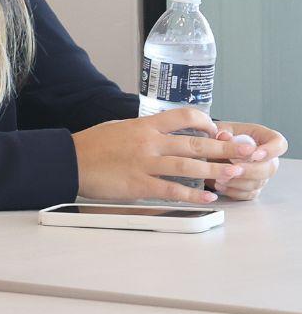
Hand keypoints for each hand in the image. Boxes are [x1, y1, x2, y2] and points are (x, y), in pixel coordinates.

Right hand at [72, 107, 257, 203]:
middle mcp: (148, 142)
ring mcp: (144, 164)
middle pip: (194, 143)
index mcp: (144, 125)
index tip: (217, 130)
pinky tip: (207, 196)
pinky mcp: (139, 184)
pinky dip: (192, 194)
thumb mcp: (119, 127)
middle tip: (245, 152)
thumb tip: (162, 133)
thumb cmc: (91, 145)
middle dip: (223, 148)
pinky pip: (172, 190)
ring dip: (215, 171)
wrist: (69, 160)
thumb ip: (143, 130)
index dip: (205, 122)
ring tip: (234, 174)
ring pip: (188, 166)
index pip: (183, 117)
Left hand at [208, 121, 287, 200]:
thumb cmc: (218, 138)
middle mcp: (267, 159)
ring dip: (237, 182)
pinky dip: (233, 191)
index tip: (255, 154)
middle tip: (232, 170)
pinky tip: (219, 185)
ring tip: (219, 177)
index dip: (271, 150)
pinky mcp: (252, 188)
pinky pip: (247, 194)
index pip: (279, 144)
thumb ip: (222, 133)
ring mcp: (261, 175)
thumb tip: (224, 136)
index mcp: (263, 138)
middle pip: (269, 168)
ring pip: (257, 183)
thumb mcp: (218, 130)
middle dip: (250, 170)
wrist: (209, 151)